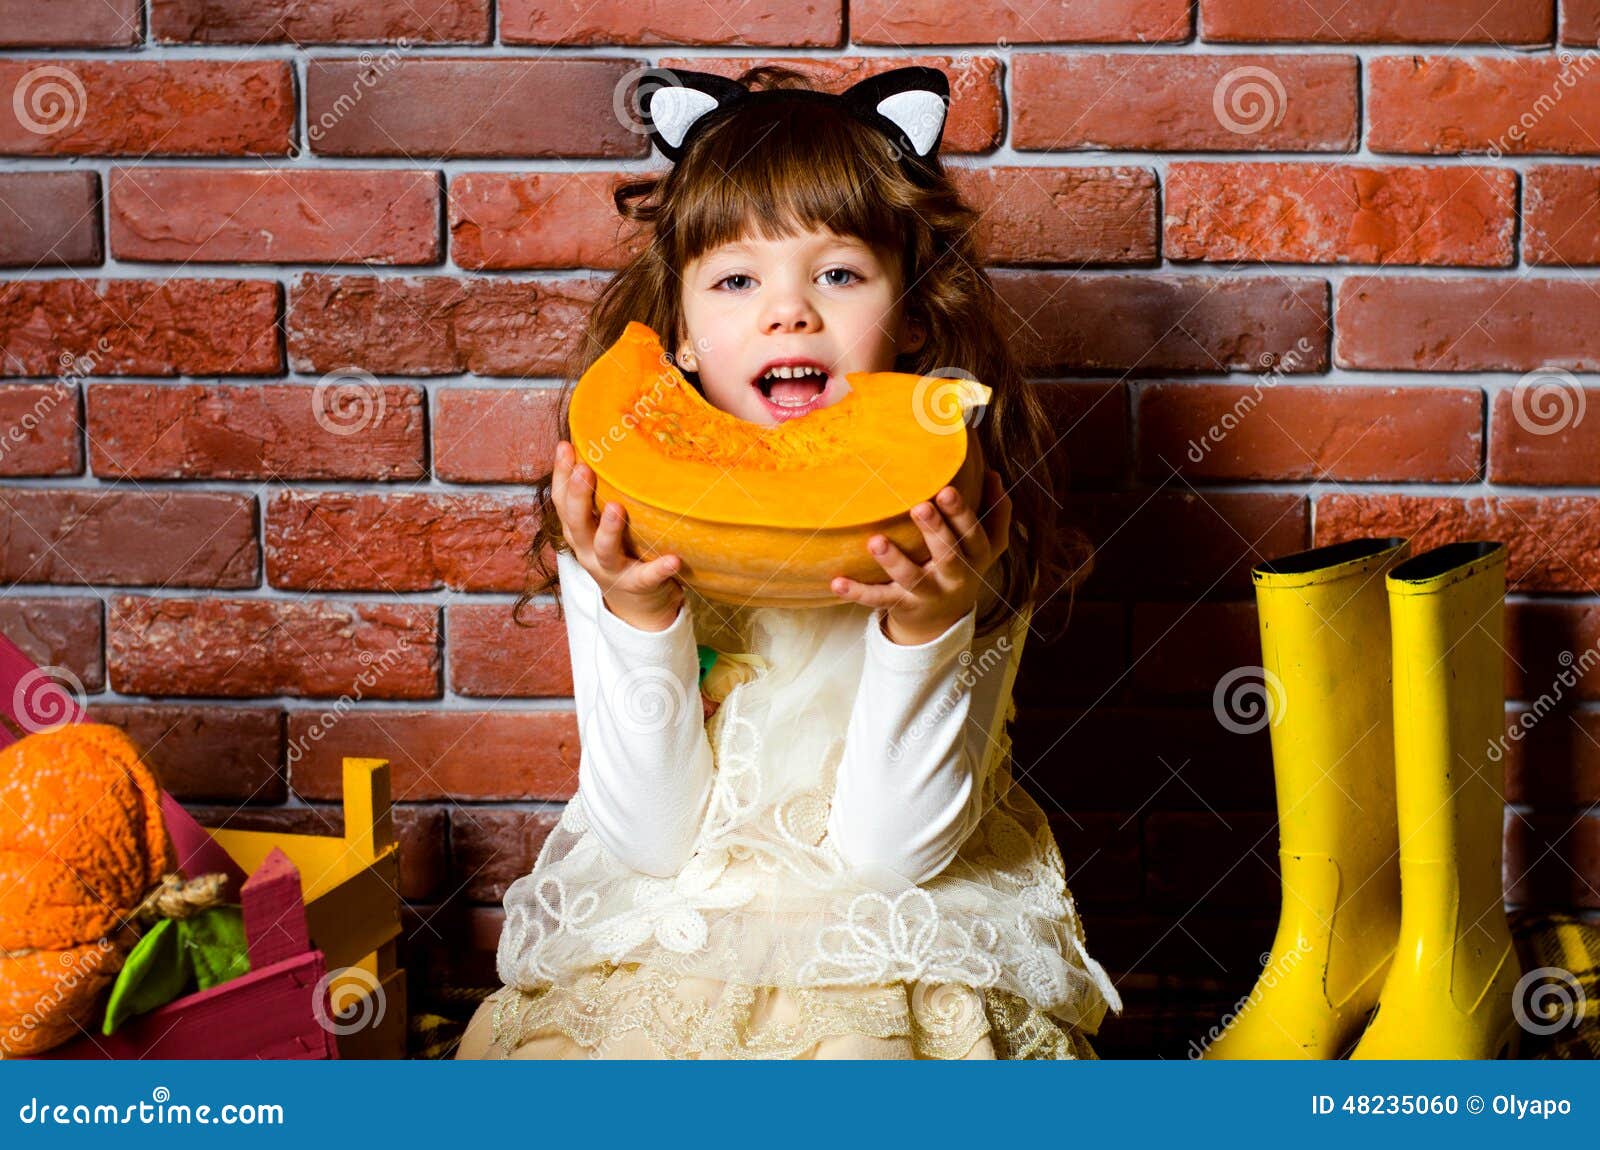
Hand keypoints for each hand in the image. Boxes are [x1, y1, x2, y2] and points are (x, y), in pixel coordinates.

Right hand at [552, 439, 684, 630]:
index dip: (560, 475)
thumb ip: (603, 493)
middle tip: (584, 469)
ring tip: (617, 508)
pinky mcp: (637, 586)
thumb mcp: (603, 523)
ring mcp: (611, 569)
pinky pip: (647, 577)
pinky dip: (659, 569)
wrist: (635, 605)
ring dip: (608, 529)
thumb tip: (610, 442)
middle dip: (578, 496)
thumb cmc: (622, 550)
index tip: (565, 446)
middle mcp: (587, 550)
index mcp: (578, 531)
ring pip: (604, 549)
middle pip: (576, 522)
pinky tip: (674, 559)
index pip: (561, 500)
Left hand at [830, 468, 1012, 644]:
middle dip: (934, 531)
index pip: (972, 534)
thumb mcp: (986, 546)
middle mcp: (954, 577)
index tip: (946, 490)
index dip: (961, 514)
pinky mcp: (902, 606)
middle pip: (947, 555)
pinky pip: (879, 599)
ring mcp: (927, 594)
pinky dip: (857, 592)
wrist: (942, 620)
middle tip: (919, 507)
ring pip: (911, 578)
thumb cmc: (962, 567)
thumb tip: (994, 474)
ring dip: (893, 561)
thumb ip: (995, 512)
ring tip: (875, 542)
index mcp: (975, 557)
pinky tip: (837, 581)